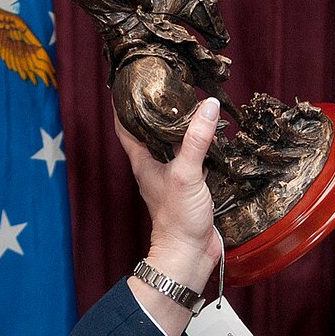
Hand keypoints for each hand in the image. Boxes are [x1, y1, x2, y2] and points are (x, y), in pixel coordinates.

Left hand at [117, 96, 220, 290]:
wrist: (189, 253)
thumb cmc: (177, 219)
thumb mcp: (187, 173)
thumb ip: (196, 139)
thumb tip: (208, 106)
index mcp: (142, 161)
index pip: (125, 125)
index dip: (124, 103)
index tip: (129, 81)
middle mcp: (153, 165)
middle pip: (149, 131)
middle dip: (156, 109)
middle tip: (167, 84)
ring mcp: (171, 175)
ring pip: (171, 143)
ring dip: (179, 126)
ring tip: (190, 103)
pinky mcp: (189, 185)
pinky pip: (191, 157)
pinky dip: (198, 144)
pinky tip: (210, 136)